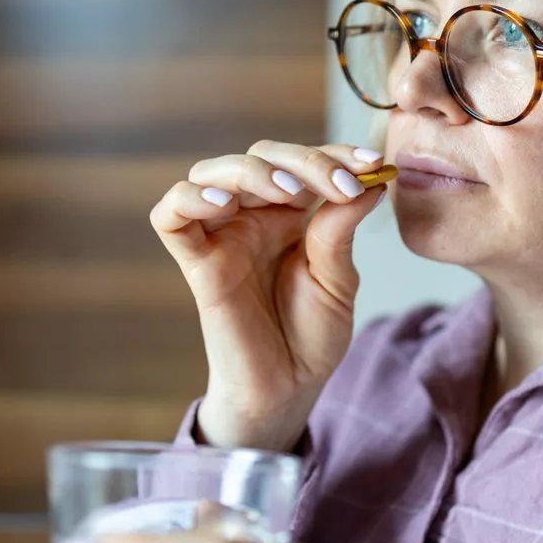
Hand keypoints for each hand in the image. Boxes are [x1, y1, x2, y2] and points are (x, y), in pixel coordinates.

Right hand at [149, 142, 387, 451]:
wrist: (288, 388)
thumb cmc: (311, 335)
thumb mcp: (338, 279)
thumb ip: (340, 229)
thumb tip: (368, 180)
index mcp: (289, 214)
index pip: (302, 161)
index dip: (335, 154)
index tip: (372, 164)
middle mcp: (252, 217)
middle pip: (259, 156)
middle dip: (302, 160)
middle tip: (339, 185)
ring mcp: (221, 236)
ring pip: (211, 172)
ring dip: (250, 170)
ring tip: (290, 191)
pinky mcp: (197, 263)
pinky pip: (171, 215)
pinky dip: (191, 198)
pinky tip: (226, 204)